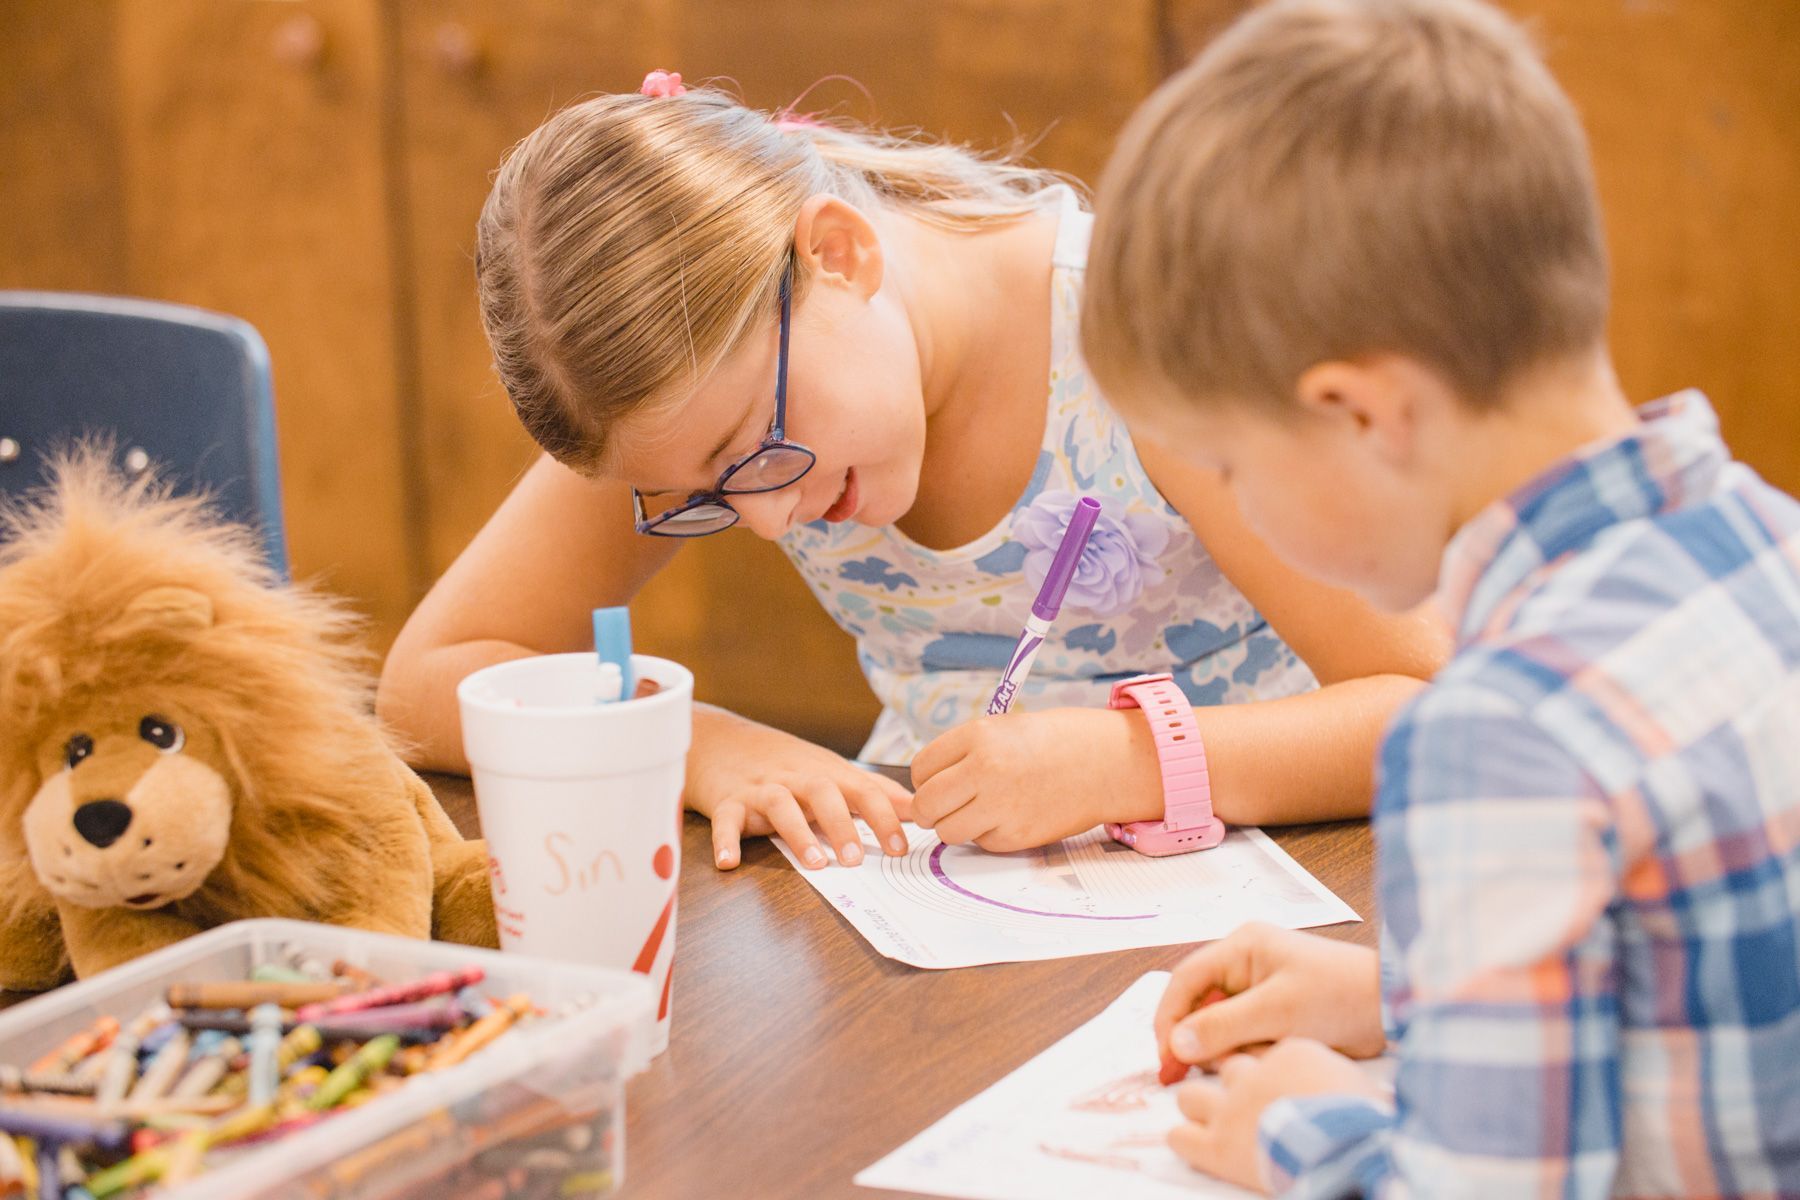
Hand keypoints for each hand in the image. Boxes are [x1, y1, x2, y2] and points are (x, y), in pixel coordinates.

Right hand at [685, 706, 912, 870]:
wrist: (722, 739)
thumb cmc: (786, 764)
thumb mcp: (832, 771)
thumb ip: (873, 792)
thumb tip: (919, 808)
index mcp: (826, 773)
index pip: (862, 790)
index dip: (884, 818)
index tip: (901, 848)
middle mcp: (796, 778)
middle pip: (823, 793)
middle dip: (842, 825)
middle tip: (856, 859)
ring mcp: (761, 788)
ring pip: (780, 804)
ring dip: (798, 833)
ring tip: (815, 862)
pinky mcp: (727, 800)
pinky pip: (726, 818)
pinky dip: (726, 839)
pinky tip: (729, 861)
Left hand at [909, 707, 1160, 851]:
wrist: (1104, 762)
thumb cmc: (1052, 742)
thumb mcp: (1001, 730)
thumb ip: (962, 754)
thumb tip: (925, 787)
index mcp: (977, 736)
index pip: (921, 768)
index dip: (926, 778)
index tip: (938, 780)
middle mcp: (984, 771)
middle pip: (926, 804)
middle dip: (929, 809)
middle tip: (943, 806)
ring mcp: (1000, 806)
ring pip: (947, 831)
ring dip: (954, 825)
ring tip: (977, 811)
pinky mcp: (1016, 836)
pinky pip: (980, 842)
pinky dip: (986, 835)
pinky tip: (1008, 816)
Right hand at [1157, 923, 1384, 1071]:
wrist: (1393, 1008)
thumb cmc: (1338, 996)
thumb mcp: (1278, 1011)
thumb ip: (1223, 1025)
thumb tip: (1176, 1044)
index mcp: (1241, 947)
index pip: (1186, 980)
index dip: (1170, 1018)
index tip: (1167, 1058)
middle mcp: (1244, 964)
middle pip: (1200, 1005)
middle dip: (1201, 1038)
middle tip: (1198, 1071)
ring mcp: (1259, 988)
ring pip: (1221, 1026)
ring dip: (1230, 1049)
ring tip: (1253, 1059)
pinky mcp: (1275, 1013)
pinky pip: (1244, 1036)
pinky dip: (1250, 1052)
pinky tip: (1267, 1058)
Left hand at [1170, 1038, 1386, 1192]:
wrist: (1348, 1149)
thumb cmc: (1363, 1118)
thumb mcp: (1354, 1083)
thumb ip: (1329, 1077)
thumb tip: (1336, 1086)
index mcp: (1289, 1054)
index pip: (1260, 1052)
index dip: (1261, 1066)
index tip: (1269, 1079)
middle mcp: (1252, 1076)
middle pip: (1222, 1067)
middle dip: (1224, 1079)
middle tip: (1238, 1097)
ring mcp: (1230, 1109)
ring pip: (1192, 1095)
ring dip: (1198, 1104)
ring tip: (1210, 1117)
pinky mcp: (1217, 1147)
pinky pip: (1180, 1136)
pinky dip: (1184, 1139)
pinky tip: (1194, 1143)